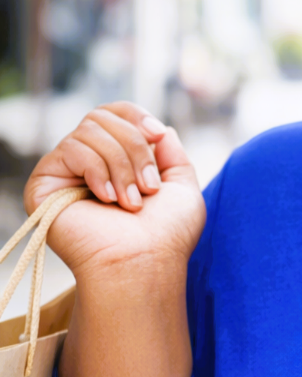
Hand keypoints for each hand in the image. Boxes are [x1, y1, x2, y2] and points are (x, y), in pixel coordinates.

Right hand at [24, 102, 205, 281]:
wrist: (145, 263)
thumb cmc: (167, 235)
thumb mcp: (182, 186)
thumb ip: (171, 151)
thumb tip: (156, 126)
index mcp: (116, 161)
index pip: (115, 113)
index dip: (136, 116)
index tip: (158, 135)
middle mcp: (87, 164)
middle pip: (102, 117)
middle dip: (135, 148)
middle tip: (148, 187)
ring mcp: (65, 174)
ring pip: (89, 130)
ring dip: (121, 165)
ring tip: (131, 202)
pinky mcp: (44, 185)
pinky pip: (71, 148)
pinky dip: (97, 170)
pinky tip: (106, 199)